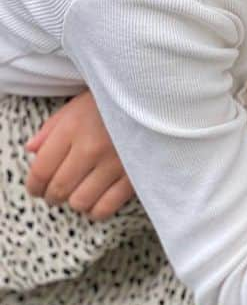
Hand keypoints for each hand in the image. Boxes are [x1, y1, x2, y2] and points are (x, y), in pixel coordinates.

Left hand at [25, 89, 134, 221]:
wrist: (157, 94)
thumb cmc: (114, 99)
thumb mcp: (78, 104)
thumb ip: (52, 128)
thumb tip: (32, 150)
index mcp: (73, 128)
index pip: (41, 170)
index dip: (34, 186)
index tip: (37, 188)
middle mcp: (91, 147)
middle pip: (59, 189)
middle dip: (53, 195)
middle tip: (57, 193)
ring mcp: (115, 163)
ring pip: (80, 201)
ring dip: (75, 201)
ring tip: (80, 193)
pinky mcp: (135, 174)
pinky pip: (107, 206)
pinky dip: (96, 209)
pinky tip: (97, 200)